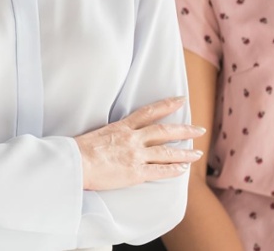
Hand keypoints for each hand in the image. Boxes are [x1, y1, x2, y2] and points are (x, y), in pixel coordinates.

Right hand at [75, 96, 204, 190]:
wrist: (74, 163)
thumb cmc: (79, 150)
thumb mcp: (97, 133)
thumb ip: (112, 134)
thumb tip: (117, 137)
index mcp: (122, 127)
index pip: (149, 112)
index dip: (167, 105)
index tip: (180, 100)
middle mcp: (133, 139)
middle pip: (164, 132)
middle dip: (184, 130)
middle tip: (199, 129)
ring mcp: (135, 155)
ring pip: (167, 152)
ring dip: (185, 153)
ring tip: (197, 153)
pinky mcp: (135, 173)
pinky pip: (160, 171)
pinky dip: (174, 169)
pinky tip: (184, 169)